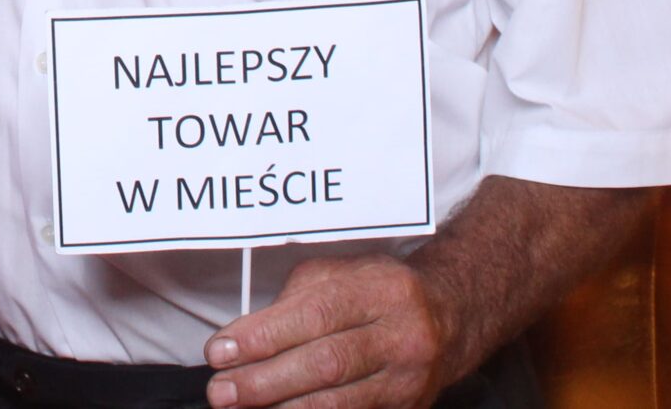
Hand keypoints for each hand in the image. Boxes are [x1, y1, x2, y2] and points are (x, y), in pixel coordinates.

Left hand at [202, 253, 454, 408]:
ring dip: (283, 408)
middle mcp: (400, 336)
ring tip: (242, 407)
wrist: (449, 316)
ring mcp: (407, 380)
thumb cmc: (380, 291)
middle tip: (221, 390)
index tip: (220, 351)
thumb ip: (294, 302)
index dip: (263, 336)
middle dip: (264, 381)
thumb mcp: (339, 276)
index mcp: (380, 291)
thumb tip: (243, 340)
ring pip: (339, 402)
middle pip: (325, 363)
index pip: (314, 314)